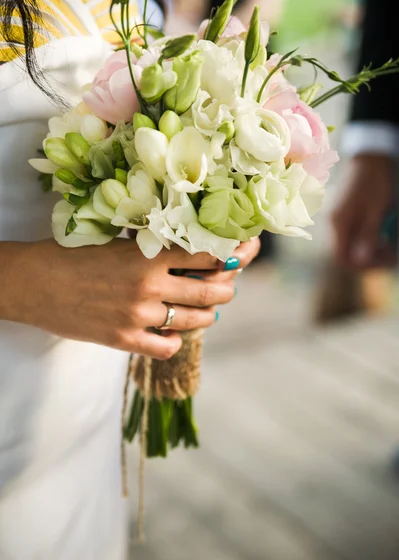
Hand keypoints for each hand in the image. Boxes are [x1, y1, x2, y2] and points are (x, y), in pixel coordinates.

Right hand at [3, 238, 259, 359]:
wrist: (35, 283)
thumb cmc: (73, 256)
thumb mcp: (116, 242)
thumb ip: (152, 247)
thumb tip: (187, 250)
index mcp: (148, 255)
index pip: (206, 255)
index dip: (231, 256)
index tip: (243, 256)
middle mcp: (149, 286)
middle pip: (210, 290)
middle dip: (226, 289)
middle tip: (228, 287)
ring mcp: (138, 316)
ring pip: (194, 320)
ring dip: (207, 315)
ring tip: (208, 312)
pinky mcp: (123, 340)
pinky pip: (165, 347)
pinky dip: (174, 342)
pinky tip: (172, 335)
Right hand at [331, 154, 396, 268]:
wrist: (369, 158)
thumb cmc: (374, 182)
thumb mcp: (376, 211)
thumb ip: (367, 236)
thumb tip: (361, 261)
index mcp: (338, 222)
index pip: (341, 256)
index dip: (360, 266)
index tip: (382, 265)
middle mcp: (333, 222)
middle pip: (345, 252)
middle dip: (368, 259)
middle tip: (391, 256)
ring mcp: (337, 218)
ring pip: (349, 244)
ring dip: (368, 250)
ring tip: (388, 245)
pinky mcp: (343, 214)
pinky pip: (351, 234)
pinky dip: (365, 239)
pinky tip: (380, 235)